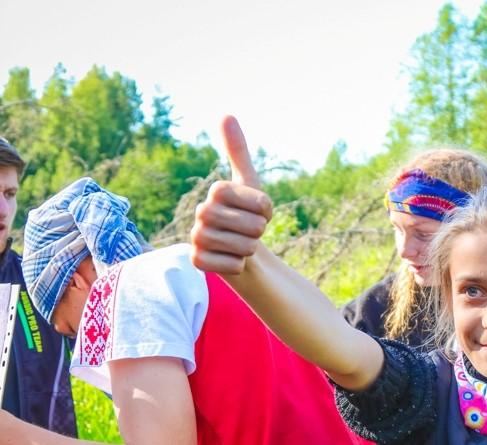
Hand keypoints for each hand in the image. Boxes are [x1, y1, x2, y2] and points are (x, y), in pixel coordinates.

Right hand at [190, 116, 272, 273]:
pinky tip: (231, 259)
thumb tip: (226, 115)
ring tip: (241, 244)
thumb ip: (238, 151)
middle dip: (260, 232)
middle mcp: (201, 212)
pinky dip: (239, 265)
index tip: (260, 211)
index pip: (261, 203)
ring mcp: (197, 237)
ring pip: (245, 248)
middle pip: (254, 227)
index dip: (267, 210)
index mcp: (217, 191)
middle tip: (250, 231)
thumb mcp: (249, 183)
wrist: (238, 248)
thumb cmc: (246, 214)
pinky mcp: (198, 261)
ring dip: (250, 249)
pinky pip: (232, 266)